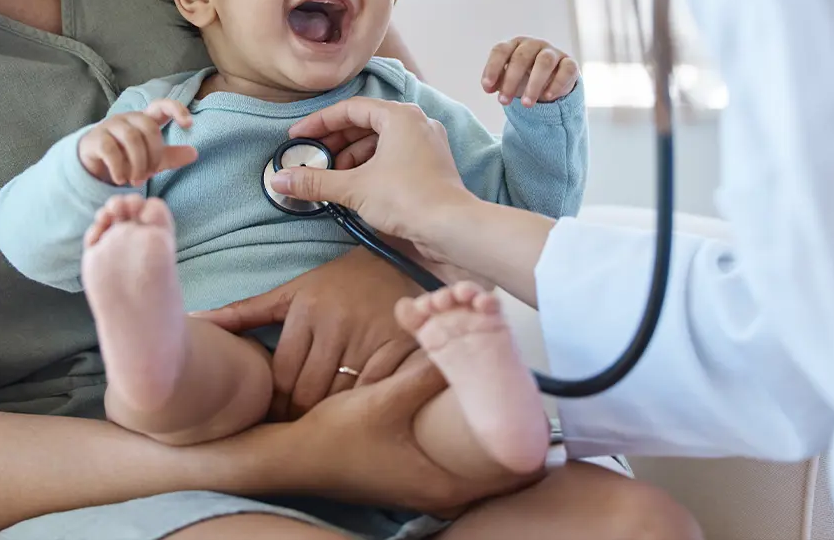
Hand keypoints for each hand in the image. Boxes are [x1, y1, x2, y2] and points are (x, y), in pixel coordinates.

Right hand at [77, 99, 197, 184]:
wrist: (95, 165)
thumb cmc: (127, 157)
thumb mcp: (152, 159)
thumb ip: (171, 156)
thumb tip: (194, 153)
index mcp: (145, 119)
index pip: (162, 105)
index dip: (176, 109)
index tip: (188, 124)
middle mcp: (128, 118)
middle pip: (149, 128)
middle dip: (153, 154)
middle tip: (150, 174)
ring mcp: (110, 126)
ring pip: (131, 138)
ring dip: (137, 163)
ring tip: (136, 180)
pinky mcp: (95, 138)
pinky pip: (110, 149)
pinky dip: (119, 168)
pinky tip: (121, 179)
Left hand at [194, 248, 420, 419]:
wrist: (401, 260)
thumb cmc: (339, 283)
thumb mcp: (293, 292)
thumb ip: (245, 312)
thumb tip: (194, 321)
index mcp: (306, 308)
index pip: (281, 376)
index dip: (275, 404)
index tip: (275, 415)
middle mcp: (336, 321)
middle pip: (308, 392)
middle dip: (300, 415)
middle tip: (297, 428)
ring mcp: (370, 335)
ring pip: (340, 399)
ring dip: (330, 416)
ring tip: (325, 423)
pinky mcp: (399, 347)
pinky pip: (373, 394)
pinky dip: (363, 407)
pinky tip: (358, 411)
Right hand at [270, 98, 476, 258]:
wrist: (452, 228)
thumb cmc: (407, 198)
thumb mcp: (354, 188)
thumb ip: (315, 181)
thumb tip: (279, 180)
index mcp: (399, 116)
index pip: (350, 109)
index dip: (319, 123)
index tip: (298, 137)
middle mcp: (416, 123)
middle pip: (365, 123)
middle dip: (335, 142)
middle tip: (312, 159)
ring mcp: (427, 144)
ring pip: (380, 141)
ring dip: (352, 156)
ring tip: (332, 177)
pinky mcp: (431, 165)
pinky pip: (394, 156)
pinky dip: (371, 166)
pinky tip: (356, 185)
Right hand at [279, 352, 534, 512]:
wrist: (292, 459)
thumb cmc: (336, 438)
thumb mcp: (383, 400)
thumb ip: (423, 373)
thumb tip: (457, 340)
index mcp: (443, 482)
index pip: (511, 473)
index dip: (530, 445)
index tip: (541, 413)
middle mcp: (441, 493)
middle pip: (497, 469)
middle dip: (511, 433)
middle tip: (524, 396)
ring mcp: (427, 487)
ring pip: (476, 463)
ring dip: (488, 433)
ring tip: (502, 397)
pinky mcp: (414, 475)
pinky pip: (455, 458)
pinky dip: (466, 437)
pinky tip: (464, 409)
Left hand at [482, 37, 578, 106]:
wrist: (552, 82)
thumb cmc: (525, 78)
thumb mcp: (509, 79)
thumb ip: (497, 82)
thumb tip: (488, 87)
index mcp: (515, 45)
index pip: (501, 50)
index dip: (492, 68)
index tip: (487, 88)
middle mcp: (533, 45)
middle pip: (521, 57)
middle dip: (511, 80)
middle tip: (504, 101)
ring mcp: (553, 52)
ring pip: (544, 62)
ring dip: (534, 84)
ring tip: (526, 104)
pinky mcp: (569, 63)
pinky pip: (566, 69)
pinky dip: (557, 84)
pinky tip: (547, 97)